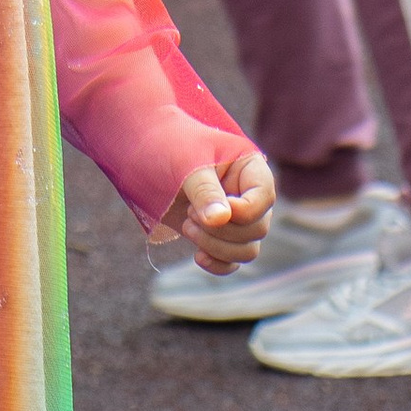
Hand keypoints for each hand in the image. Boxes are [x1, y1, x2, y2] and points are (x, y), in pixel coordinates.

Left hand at [146, 149, 275, 270]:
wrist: (146, 150)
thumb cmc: (170, 146)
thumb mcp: (187, 163)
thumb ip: (205, 191)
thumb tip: (221, 220)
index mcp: (250, 168)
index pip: (264, 198)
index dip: (241, 212)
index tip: (206, 209)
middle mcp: (249, 195)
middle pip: (257, 229)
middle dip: (221, 230)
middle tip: (189, 213)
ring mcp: (236, 217)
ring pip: (247, 249)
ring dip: (217, 247)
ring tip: (187, 225)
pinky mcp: (218, 235)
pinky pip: (232, 261)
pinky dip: (218, 264)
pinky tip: (198, 256)